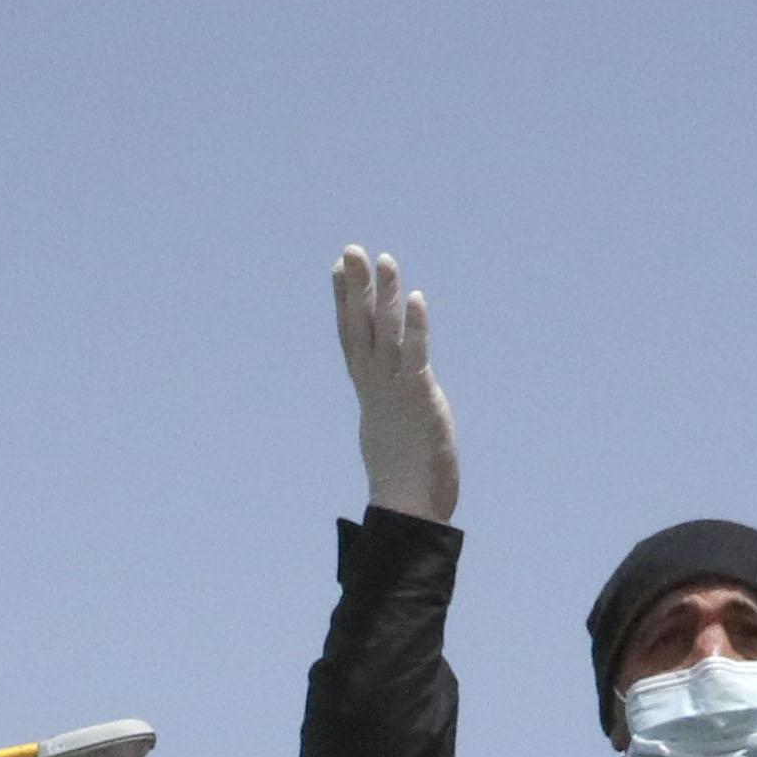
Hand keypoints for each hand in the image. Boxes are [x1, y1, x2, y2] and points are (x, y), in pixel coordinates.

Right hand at [331, 245, 458, 522]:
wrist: (407, 507)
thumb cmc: (403, 477)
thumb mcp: (390, 430)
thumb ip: (388, 408)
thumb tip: (385, 406)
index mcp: (369, 390)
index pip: (351, 336)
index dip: (343, 300)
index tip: (337, 267)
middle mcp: (376, 384)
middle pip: (360, 327)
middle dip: (354, 287)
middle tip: (350, 250)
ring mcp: (394, 389)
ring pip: (385, 333)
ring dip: (384, 296)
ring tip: (384, 259)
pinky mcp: (418, 397)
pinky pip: (414, 355)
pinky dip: (414, 327)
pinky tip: (416, 299)